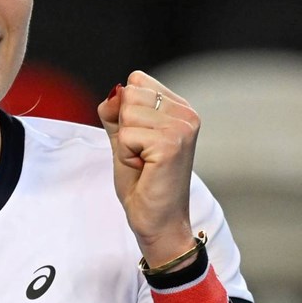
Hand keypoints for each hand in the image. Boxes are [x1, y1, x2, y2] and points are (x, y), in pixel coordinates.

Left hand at [98, 70, 200, 262]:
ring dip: (125, 144)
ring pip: (126, 114)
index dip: (125, 112)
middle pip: (129, 94)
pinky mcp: (171, 145)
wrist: (159, 222)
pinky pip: (126, 136)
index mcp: (180, 107)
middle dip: (124, 128)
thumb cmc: (144, 183)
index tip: (140, 141)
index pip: (136, 80)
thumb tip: (115, 91)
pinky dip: (126, 156)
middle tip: (141, 155)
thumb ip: (116, 112)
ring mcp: (181, 128)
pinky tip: (145, 169)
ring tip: (144, 162)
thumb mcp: (124, 139)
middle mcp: (186, 114)